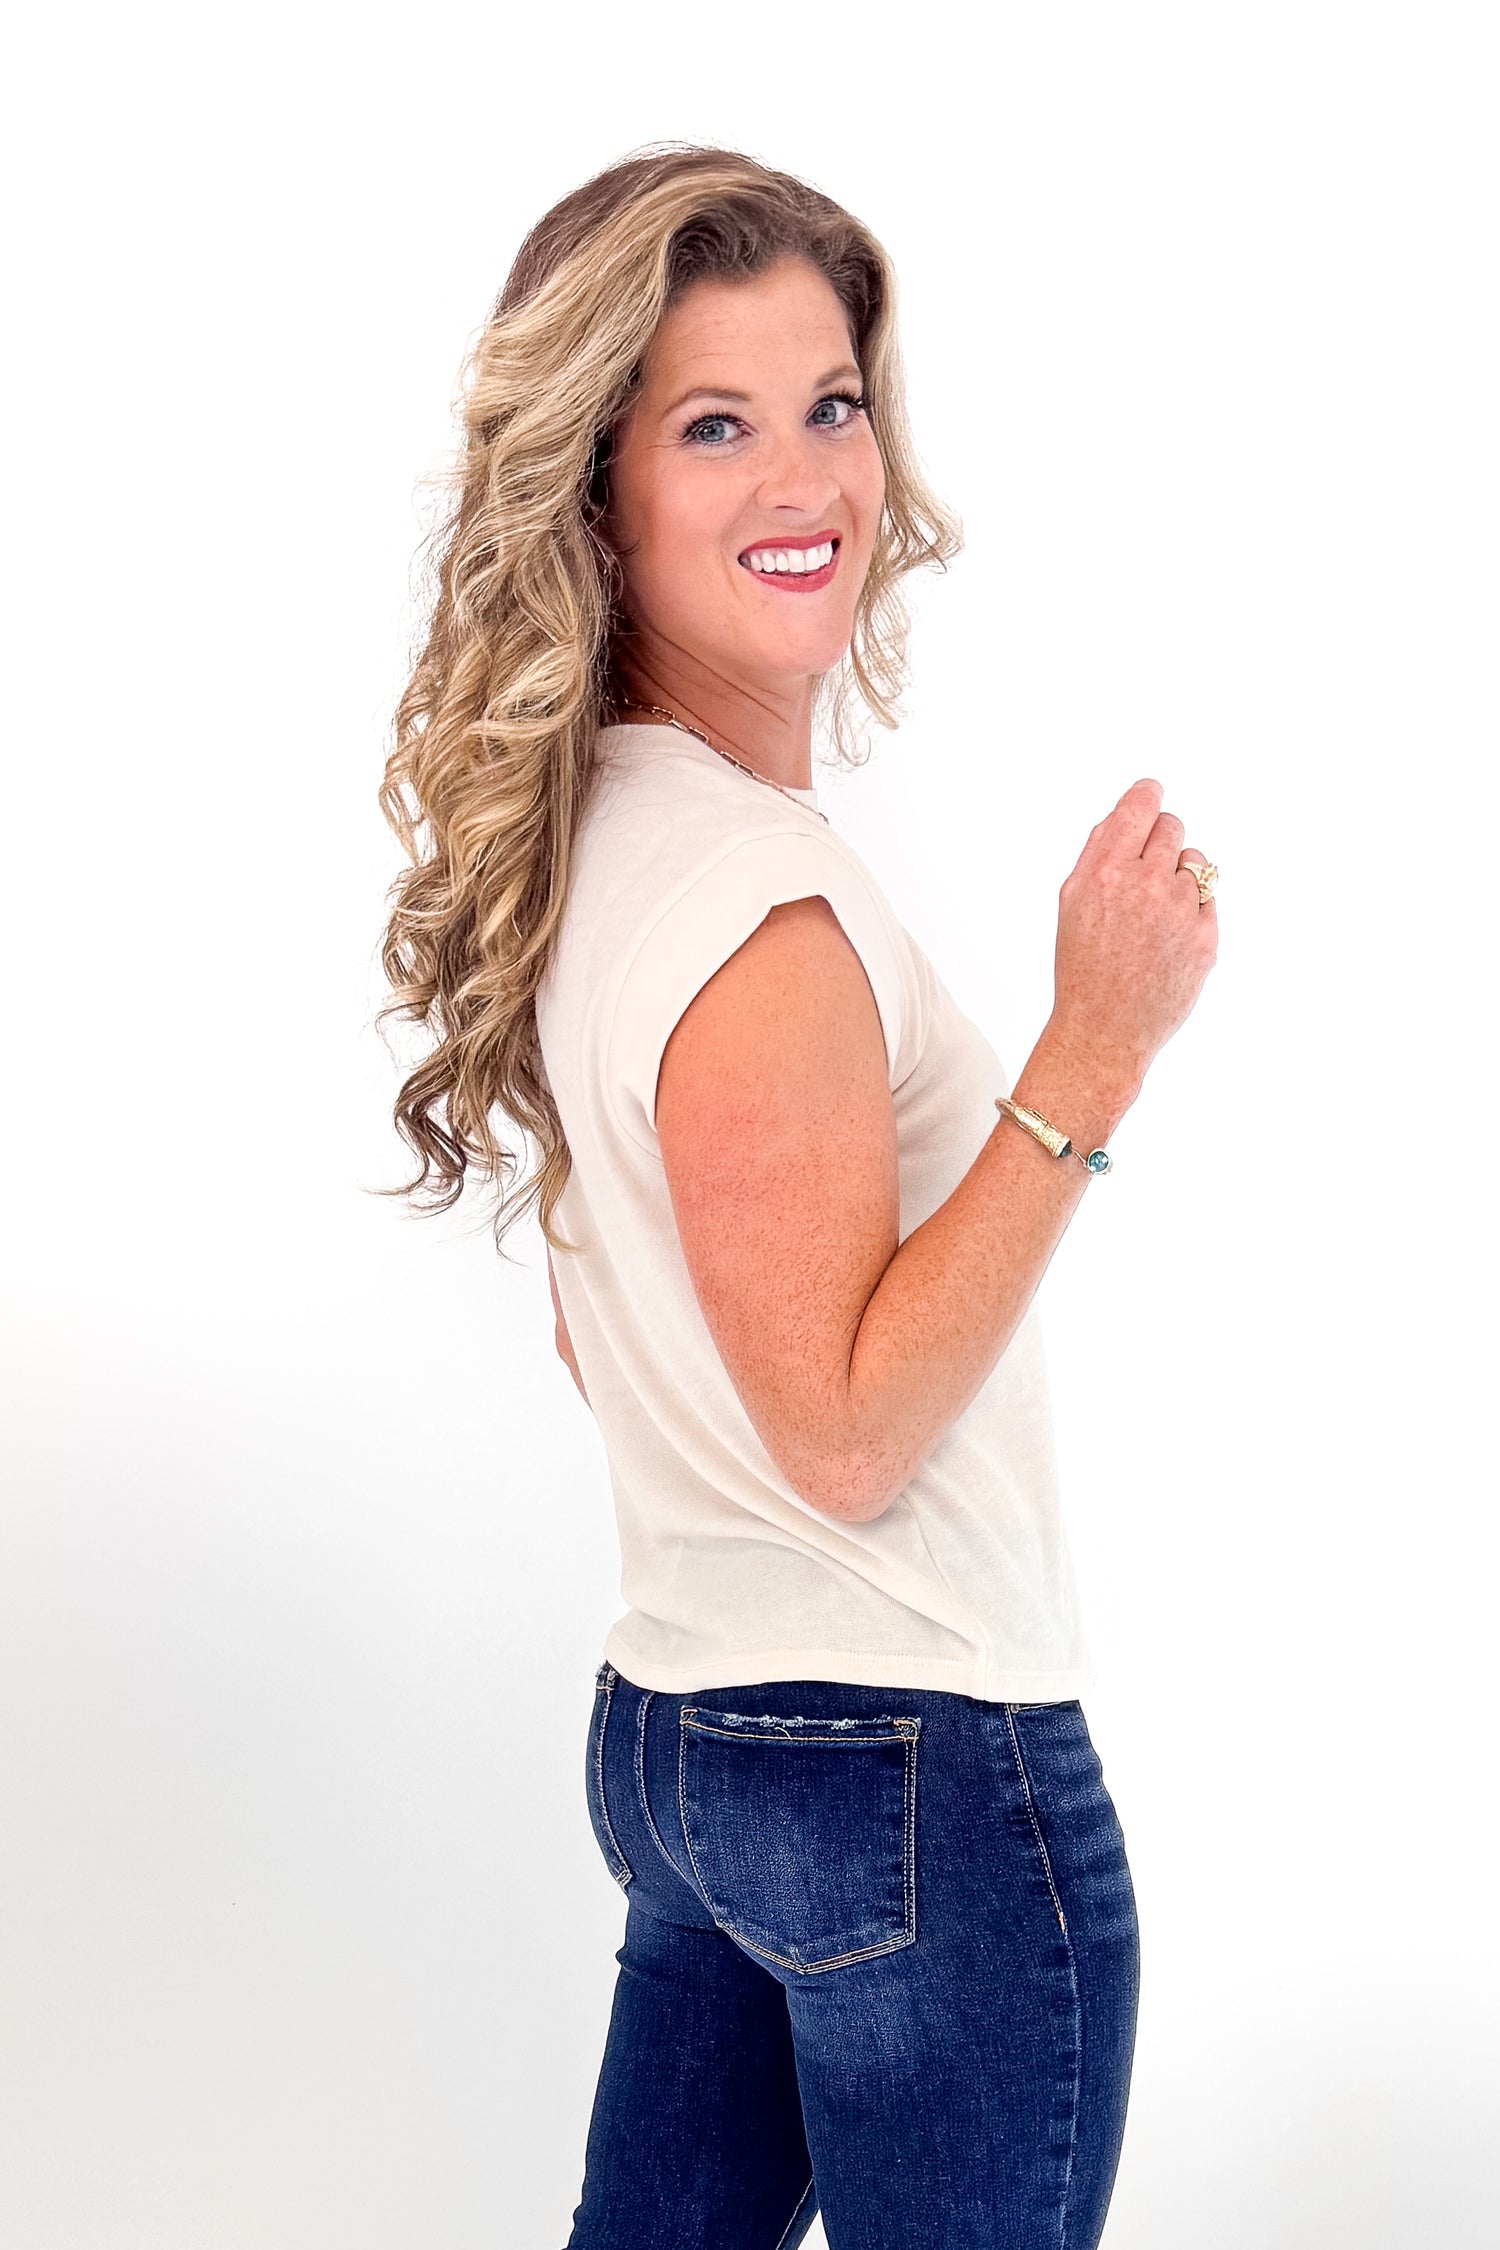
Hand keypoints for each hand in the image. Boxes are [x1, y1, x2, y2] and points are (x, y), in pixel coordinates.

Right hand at [1048, 778, 1217, 1092]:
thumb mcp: (1071, 904)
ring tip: (1155, 914)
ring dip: (1179, 877)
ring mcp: (1180, 910)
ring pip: (1195, 863)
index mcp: (1106, 872)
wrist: (1105, 1030)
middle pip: (1171, 827)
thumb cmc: (1083, 970)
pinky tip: (1168, 936)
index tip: (1151, 795)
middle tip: (1145, 873)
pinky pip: (1209, 898)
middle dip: (1159, 842)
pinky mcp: (1206, 937)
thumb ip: (1096, 854)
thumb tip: (1122, 817)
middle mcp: (1146, 884)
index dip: (1147, 797)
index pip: (1140, 807)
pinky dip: (1193, 909)